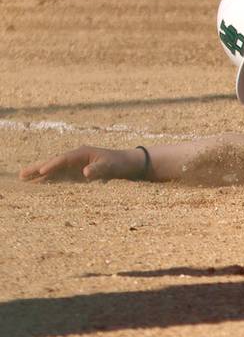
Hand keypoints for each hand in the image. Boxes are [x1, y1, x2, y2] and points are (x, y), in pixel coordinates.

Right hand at [19, 146, 145, 181]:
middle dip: (37, 168)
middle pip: (53, 163)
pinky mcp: (77, 172)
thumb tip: (85, 173)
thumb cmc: (120, 163)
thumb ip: (99, 169)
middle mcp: (76, 157)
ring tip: (23, 179)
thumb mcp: (111, 166)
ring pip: (54, 169)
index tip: (40, 171)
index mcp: (82, 153)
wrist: (129, 163)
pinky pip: (60, 175)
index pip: (63, 159)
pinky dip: (49, 179)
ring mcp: (75, 165)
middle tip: (21, 175)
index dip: (52, 165)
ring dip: (40, 174)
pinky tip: (39, 184)